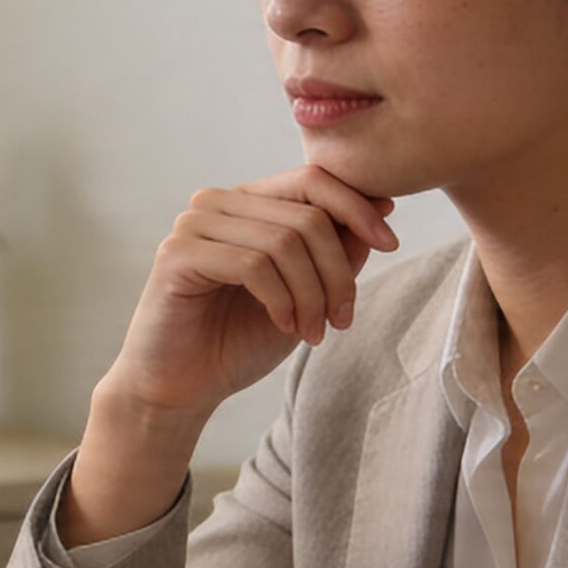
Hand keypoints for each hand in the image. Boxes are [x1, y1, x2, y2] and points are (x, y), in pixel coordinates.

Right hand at [103, 166, 397, 419]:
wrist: (181, 387)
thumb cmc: (238, 340)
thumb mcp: (306, 292)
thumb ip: (336, 250)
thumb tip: (382, 205)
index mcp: (248, 202)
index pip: (312, 180)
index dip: (357, 207)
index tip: (390, 245)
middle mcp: (218, 203)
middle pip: (306, 215)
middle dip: (337, 272)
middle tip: (341, 319)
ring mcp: (193, 225)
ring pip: (284, 240)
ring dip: (312, 294)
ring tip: (312, 331)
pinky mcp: (177, 255)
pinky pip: (253, 265)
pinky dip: (281, 300)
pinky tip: (284, 325)